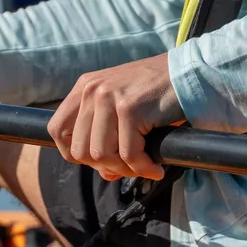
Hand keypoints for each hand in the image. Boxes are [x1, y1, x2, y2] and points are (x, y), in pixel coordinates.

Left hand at [47, 53, 182, 181]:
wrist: (189, 73)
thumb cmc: (158, 93)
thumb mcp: (122, 107)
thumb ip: (106, 136)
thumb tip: (106, 174)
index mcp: (84, 87)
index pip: (58, 131)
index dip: (76, 154)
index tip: (100, 160)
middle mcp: (92, 90)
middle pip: (79, 150)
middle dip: (104, 166)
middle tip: (129, 166)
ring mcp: (109, 97)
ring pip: (102, 155)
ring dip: (125, 170)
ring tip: (144, 166)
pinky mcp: (130, 108)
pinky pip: (129, 155)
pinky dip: (143, 168)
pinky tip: (156, 168)